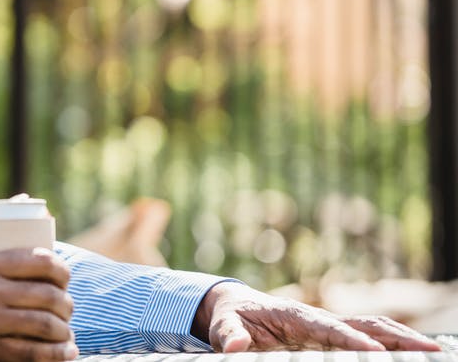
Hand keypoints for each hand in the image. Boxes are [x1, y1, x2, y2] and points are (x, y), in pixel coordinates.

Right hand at [0, 247, 77, 361]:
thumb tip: (25, 258)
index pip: (41, 261)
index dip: (62, 272)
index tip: (64, 279)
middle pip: (49, 296)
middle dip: (66, 306)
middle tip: (66, 310)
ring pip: (45, 327)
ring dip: (63, 333)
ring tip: (66, 336)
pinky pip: (29, 354)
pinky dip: (52, 356)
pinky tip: (60, 354)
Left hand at [193, 282, 443, 351]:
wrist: (234, 306)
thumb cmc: (231, 317)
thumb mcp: (223, 325)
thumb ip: (229, 336)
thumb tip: (235, 348)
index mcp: (294, 314)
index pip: (328, 328)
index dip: (351, 341)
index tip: (374, 354)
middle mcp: (318, 317)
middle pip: (364, 325)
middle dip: (397, 337)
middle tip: (431, 350)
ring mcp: (329, 326)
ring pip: (374, 329)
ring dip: (404, 339)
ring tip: (437, 351)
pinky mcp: (333, 335)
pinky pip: (369, 337)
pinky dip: (394, 343)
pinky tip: (416, 353)